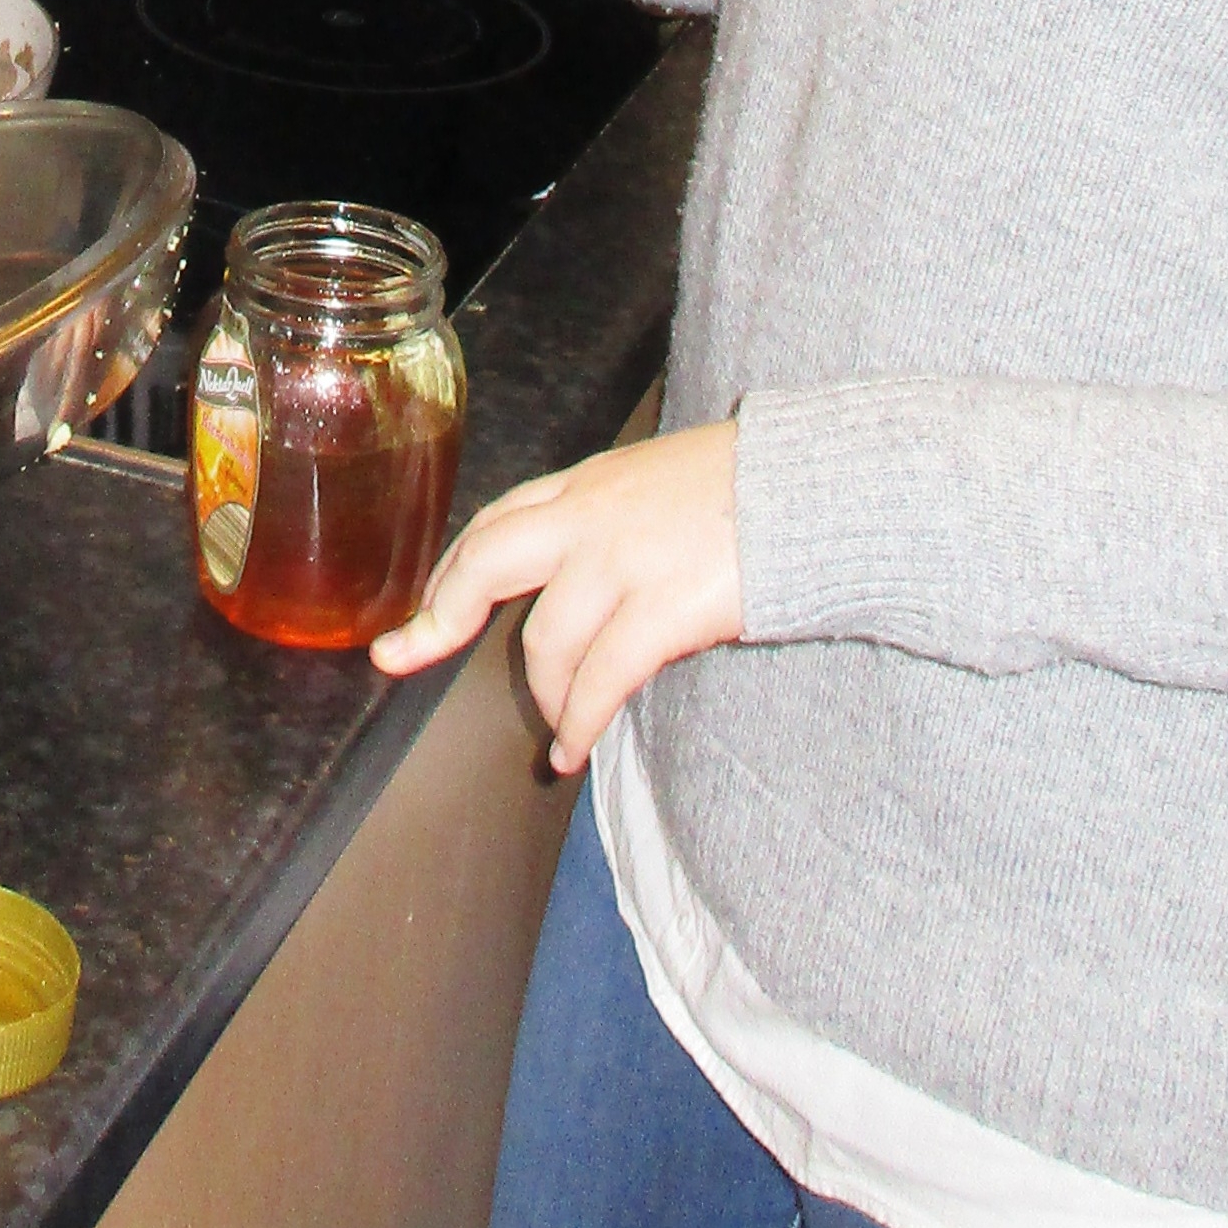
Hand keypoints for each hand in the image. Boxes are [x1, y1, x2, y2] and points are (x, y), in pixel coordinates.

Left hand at [371, 422, 744, 771]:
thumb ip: (617, 515)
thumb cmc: (760, 486)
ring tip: (560, 731)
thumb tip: (590, 565)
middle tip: (404, 657)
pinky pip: (601, 679)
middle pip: (486, 564)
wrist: (822, 485)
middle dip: (439, 616)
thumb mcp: (665, 478)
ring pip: (545, 641)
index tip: (424, 608)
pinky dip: (580, 722)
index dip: (455, 569)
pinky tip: (576, 748)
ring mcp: (623, 561)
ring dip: (546, 698)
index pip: (499, 522)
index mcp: (591, 483)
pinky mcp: (664, 608)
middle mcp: (592, 516)